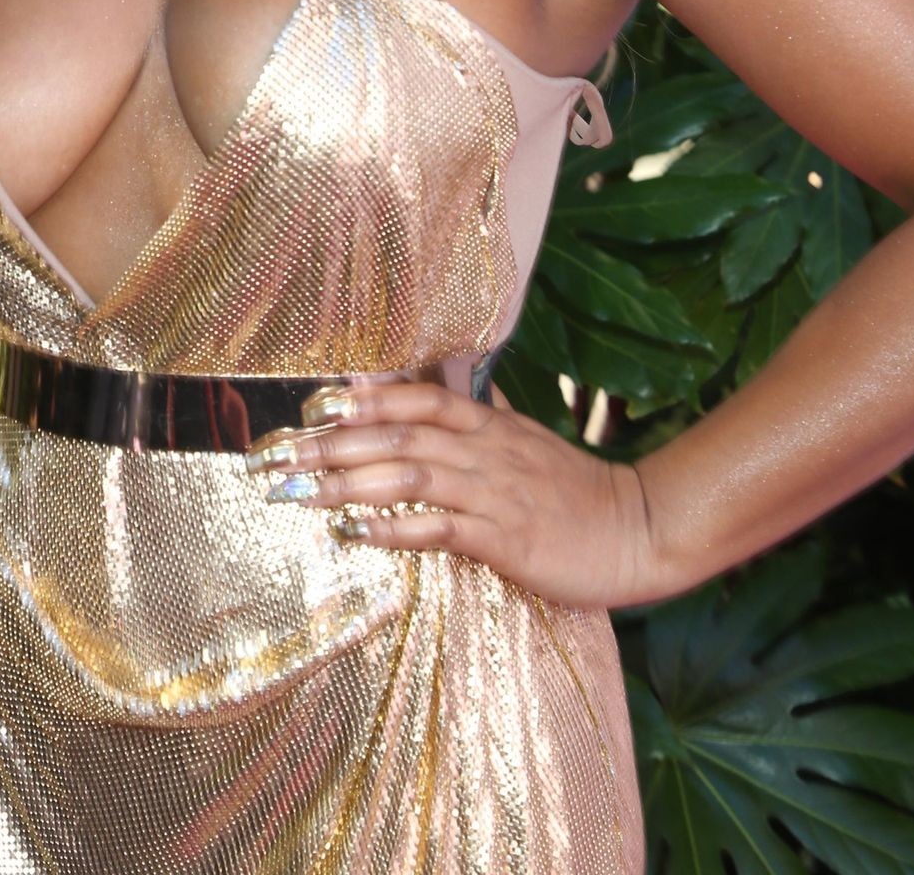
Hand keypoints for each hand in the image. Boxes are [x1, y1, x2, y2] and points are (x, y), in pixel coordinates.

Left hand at [243, 379, 665, 610]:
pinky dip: (395, 529)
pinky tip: (357, 534)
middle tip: (277, 455)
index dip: (363, 396)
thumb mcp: (523, 438)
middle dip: (331, 444)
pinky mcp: (505, 538)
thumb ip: (478, 408)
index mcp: (487, 423)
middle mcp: (485, 450)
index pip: (417, 396)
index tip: (310, 403)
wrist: (637, 530)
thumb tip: (438, 374)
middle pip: (397, 433)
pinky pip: (440, 528)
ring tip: (300, 495)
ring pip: (410, 475)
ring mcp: (494, 493)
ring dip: (349, 484)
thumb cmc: (573, 488)